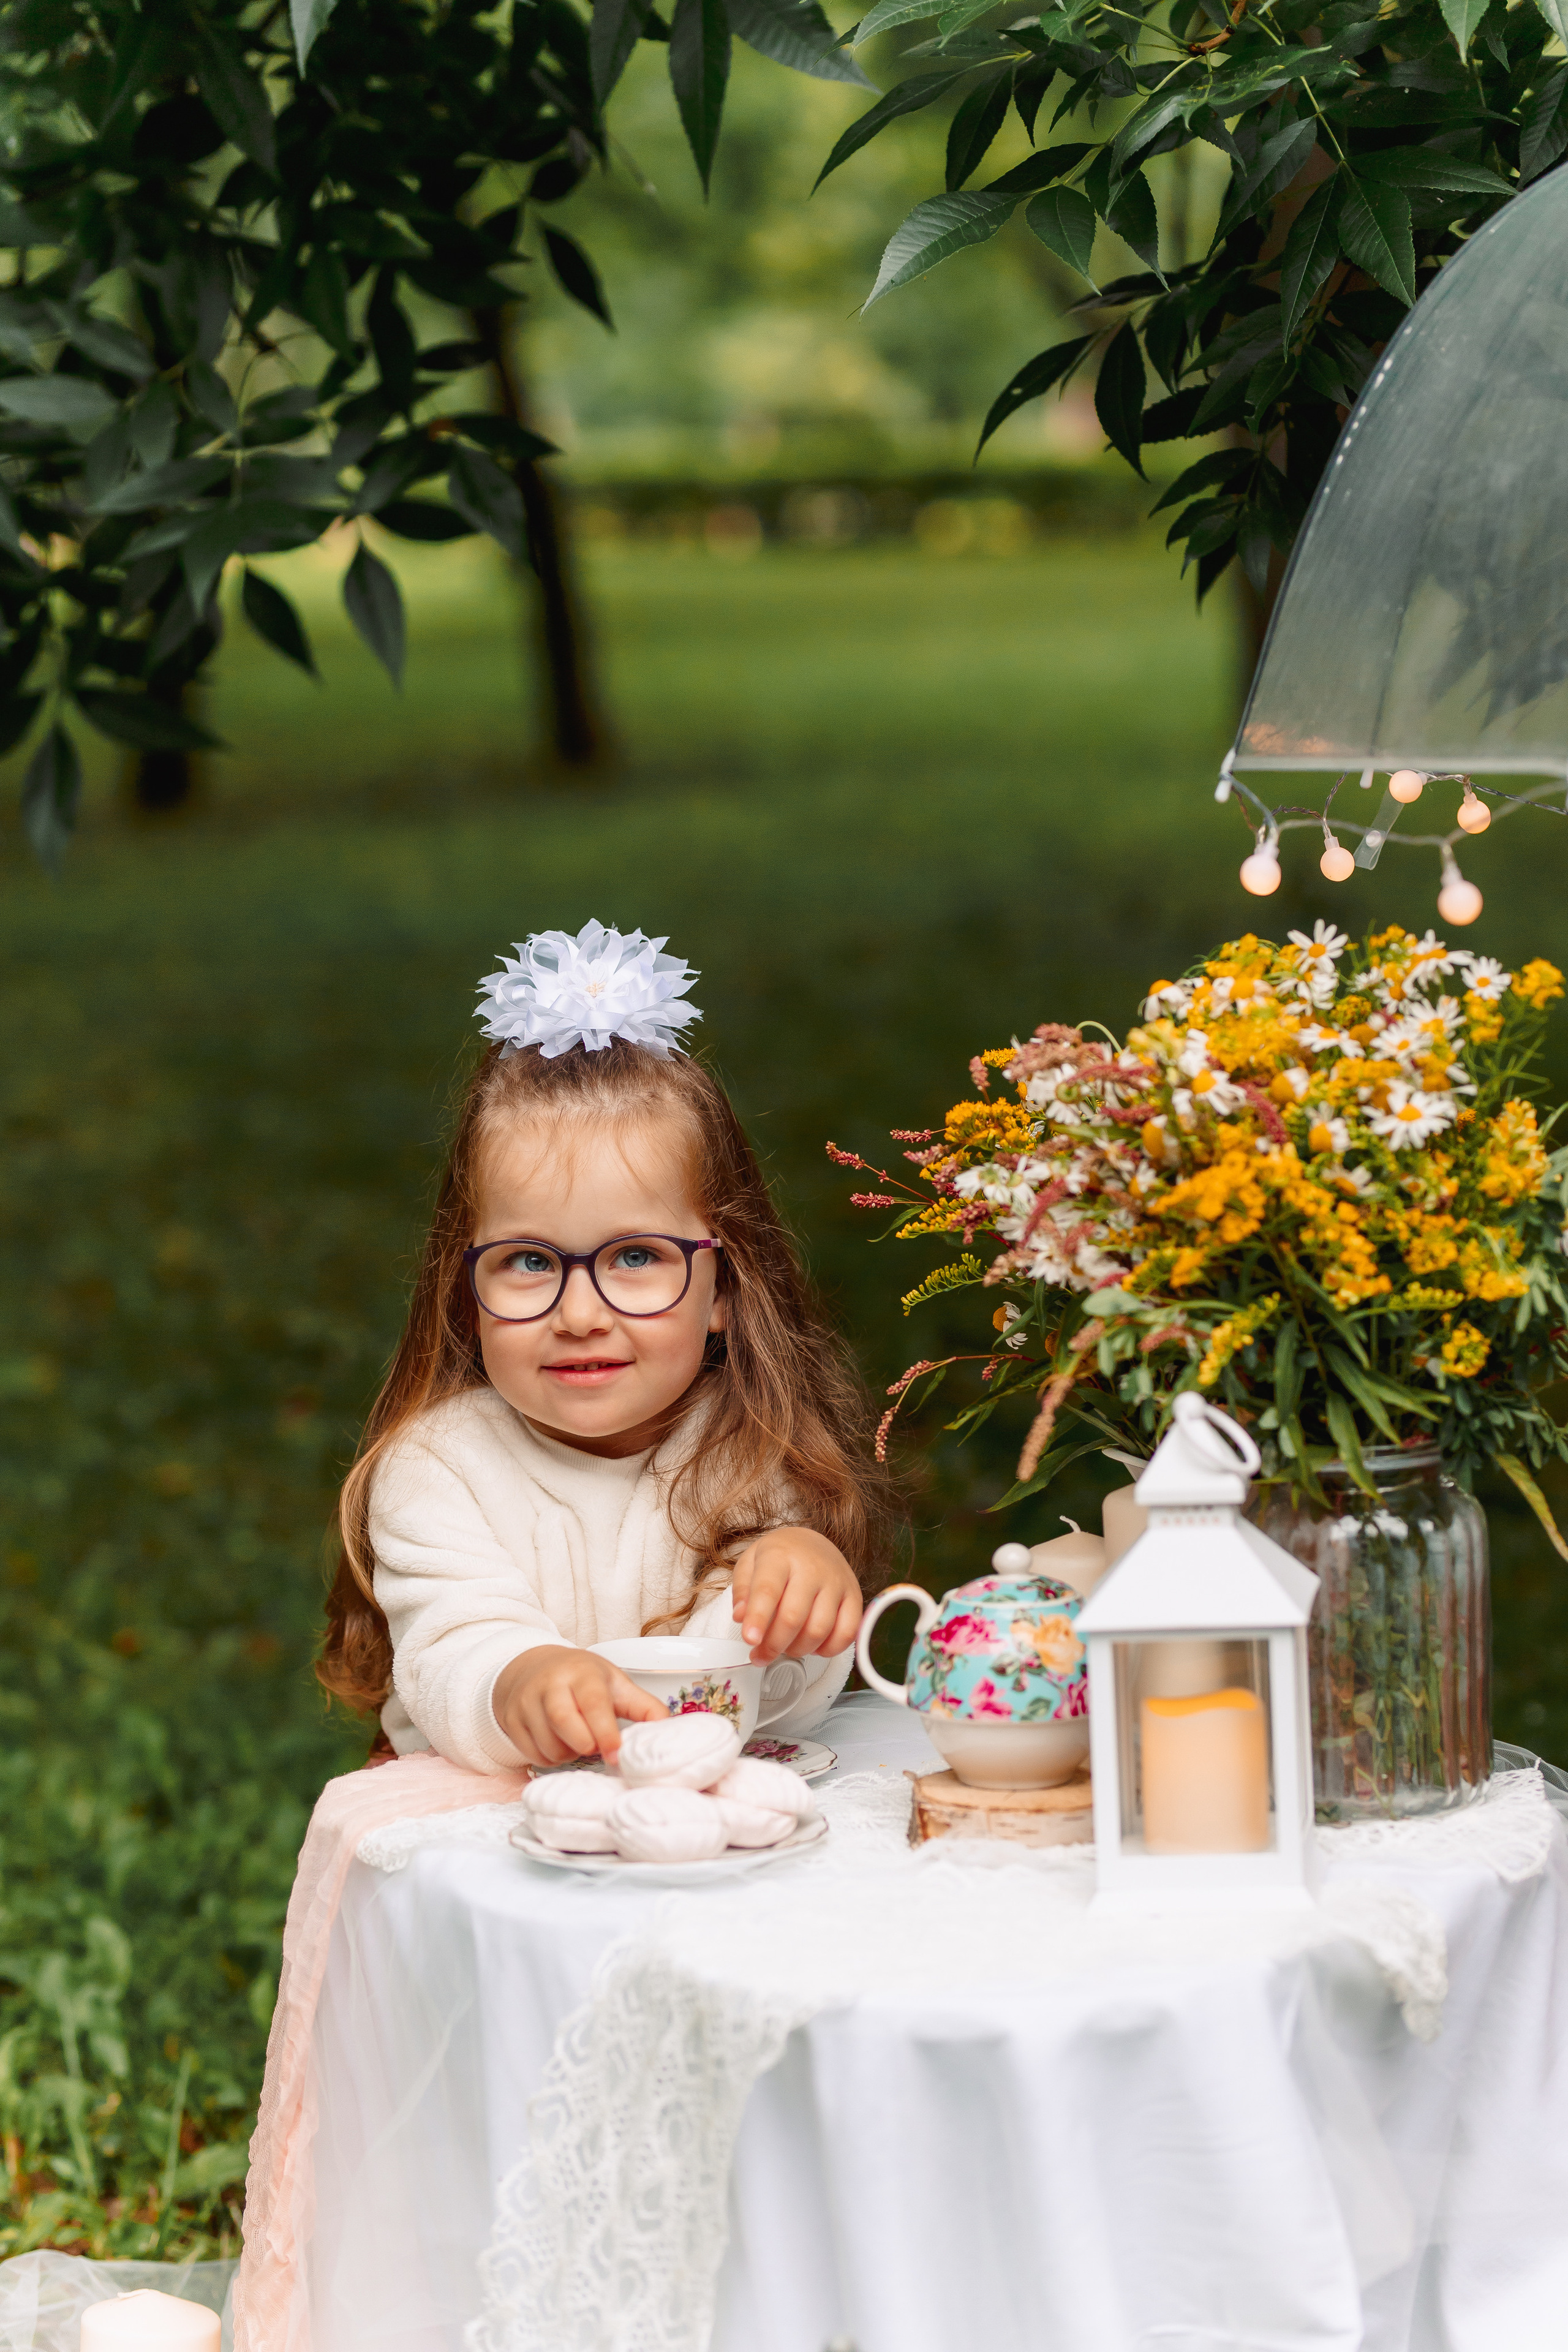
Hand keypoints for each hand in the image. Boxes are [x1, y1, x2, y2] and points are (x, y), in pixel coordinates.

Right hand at [492, 1644, 664, 1767]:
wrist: (531, 1667)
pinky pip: (533, 1755)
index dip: (606, 1733)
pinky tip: (559, 1742)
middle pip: (567, 1726)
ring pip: (550, 1746)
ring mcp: (526, 1702)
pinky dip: (550, 1758)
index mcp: (582, 1673)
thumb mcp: (615, 1684)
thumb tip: (670, 1730)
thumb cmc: (581, 1679)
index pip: (593, 1704)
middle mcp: (550, 1684)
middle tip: (596, 1744)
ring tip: (578, 1739)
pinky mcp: (511, 1720)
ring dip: (569, 1754)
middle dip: (586, 1745)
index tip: (617, 1755)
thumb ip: (644, 1706)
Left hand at [730, 1527, 861, 1662]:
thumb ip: (742, 1590)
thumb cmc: (779, 1558)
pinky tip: (813, 1646)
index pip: (768, 1590)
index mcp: (780, 1556)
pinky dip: (828, 1649)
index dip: (758, 1618)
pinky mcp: (854, 1596)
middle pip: (793, 1617)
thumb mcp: (750, 1564)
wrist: (812, 1542)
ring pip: (819, 1629)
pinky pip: (848, 1633)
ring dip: (798, 1649)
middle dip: (773, 1645)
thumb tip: (740, 1617)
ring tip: (785, 1647)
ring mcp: (836, 1582)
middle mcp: (812, 1567)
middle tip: (760, 1654)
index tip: (750, 1639)